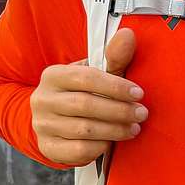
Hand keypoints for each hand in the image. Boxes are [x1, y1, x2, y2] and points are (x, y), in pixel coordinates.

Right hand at [31, 28, 145, 166]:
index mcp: (54, 76)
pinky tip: (111, 142)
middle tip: (141, 114)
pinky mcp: (49, 146)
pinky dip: (100, 146)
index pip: (85, 78)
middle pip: (85, 105)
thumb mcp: (96, 75)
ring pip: (84, 129)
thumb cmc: (81, 94)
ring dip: (115, 130)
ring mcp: (43, 124)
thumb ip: (114, 58)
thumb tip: (128, 35)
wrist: (55, 122)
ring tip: (133, 128)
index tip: (139, 93)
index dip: (115, 86)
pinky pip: (79, 150)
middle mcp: (43, 99)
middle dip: (119, 110)